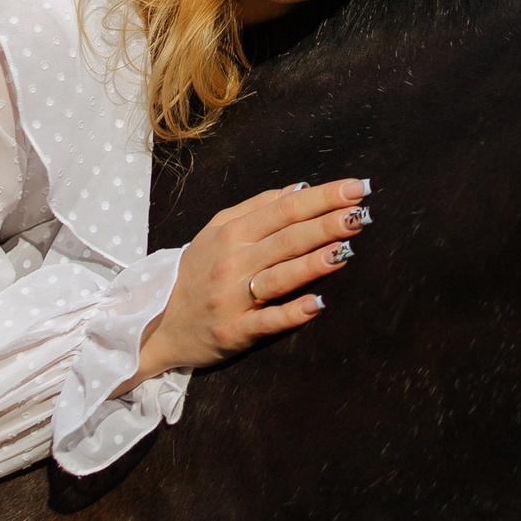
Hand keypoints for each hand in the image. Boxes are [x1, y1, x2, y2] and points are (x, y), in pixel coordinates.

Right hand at [125, 178, 371, 388]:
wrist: (158, 324)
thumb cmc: (196, 273)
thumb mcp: (217, 231)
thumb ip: (257, 208)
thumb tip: (300, 189)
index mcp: (232, 234)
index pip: (284, 209)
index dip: (321, 198)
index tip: (355, 188)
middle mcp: (232, 263)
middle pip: (286, 239)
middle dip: (326, 225)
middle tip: (361, 213)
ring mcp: (233, 299)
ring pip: (279, 277)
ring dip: (312, 263)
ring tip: (345, 250)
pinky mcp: (234, 332)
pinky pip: (266, 322)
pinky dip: (291, 313)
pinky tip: (317, 304)